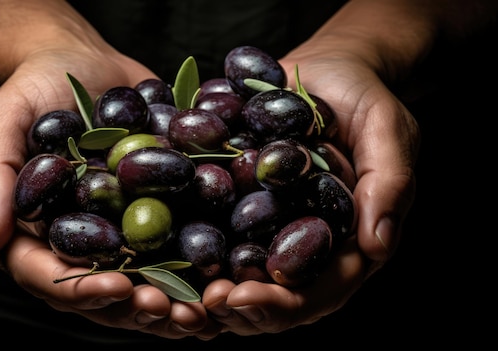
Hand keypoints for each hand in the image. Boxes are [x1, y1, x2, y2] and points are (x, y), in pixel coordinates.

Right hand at [0, 45, 219, 338]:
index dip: (81, 290)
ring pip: (143, 282)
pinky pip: (175, 247)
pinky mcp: (153, 215)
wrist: (83, 63)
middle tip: (174, 311)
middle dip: (138, 307)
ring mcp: (117, 233)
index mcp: (31, 234)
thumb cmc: (32, 89)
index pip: (49, 276)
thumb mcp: (1, 122)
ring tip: (203, 312)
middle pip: (102, 293)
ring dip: (173, 303)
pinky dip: (198, 269)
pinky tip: (224, 279)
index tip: (119, 288)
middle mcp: (76, 244)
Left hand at [201, 42, 418, 334]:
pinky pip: (214, 231)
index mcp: (346, 242)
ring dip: (207, 288)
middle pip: (272, 294)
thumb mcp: (388, 130)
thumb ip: (389, 182)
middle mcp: (304, 243)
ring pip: (238, 274)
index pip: (319, 291)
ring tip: (174, 292)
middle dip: (237, 305)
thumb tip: (377, 244)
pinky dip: (189, 246)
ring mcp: (270, 226)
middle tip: (203, 302)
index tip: (244, 298)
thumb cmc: (364, 99)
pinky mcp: (240, 202)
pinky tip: (161, 246)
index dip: (283, 303)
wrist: (326, 69)